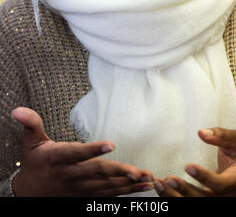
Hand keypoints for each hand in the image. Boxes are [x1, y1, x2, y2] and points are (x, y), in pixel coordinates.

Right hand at [11, 107, 153, 196]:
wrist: (30, 193)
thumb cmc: (34, 163)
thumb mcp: (30, 142)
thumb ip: (31, 124)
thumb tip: (18, 109)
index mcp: (58, 158)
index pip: (76, 154)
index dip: (92, 150)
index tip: (110, 144)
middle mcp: (71, 174)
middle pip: (97, 173)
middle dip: (118, 172)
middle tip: (138, 171)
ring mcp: (81, 188)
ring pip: (107, 186)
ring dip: (128, 183)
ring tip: (147, 177)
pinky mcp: (87, 195)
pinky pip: (109, 195)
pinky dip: (126, 191)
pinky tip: (143, 186)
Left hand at [154, 127, 235, 196]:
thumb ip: (222, 136)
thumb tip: (201, 132)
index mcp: (235, 182)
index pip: (219, 185)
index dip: (203, 178)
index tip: (188, 166)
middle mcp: (224, 196)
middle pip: (204, 199)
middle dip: (185, 191)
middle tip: (170, 178)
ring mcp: (213, 201)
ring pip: (194, 204)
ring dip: (174, 196)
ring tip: (160, 183)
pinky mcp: (203, 200)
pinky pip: (188, 202)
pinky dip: (173, 197)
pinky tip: (161, 188)